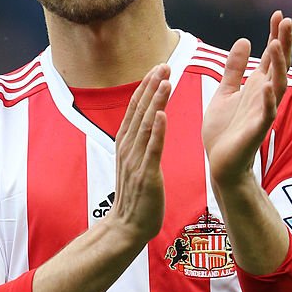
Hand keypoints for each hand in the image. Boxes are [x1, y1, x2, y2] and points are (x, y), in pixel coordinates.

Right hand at [108, 64, 170, 246]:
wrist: (127, 227)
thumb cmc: (136, 196)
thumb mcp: (134, 163)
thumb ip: (139, 142)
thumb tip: (147, 122)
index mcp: (125, 144)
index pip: (135, 109)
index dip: (146, 86)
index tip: (158, 67)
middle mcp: (128, 148)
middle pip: (140, 111)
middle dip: (152, 86)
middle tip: (164, 64)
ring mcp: (136, 161)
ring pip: (146, 125)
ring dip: (156, 101)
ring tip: (166, 80)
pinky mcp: (146, 175)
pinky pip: (152, 150)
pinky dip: (157, 131)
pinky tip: (163, 114)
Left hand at [202, 11, 291, 189]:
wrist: (220, 163)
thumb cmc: (224, 131)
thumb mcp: (225, 92)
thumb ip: (234, 69)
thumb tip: (245, 41)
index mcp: (256, 86)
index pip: (270, 56)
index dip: (275, 35)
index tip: (279, 14)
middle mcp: (263, 96)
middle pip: (278, 65)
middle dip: (283, 44)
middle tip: (286, 20)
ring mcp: (262, 112)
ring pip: (276, 85)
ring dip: (277, 66)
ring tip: (276, 45)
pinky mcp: (256, 130)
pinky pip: (266, 114)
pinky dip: (268, 101)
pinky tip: (268, 86)